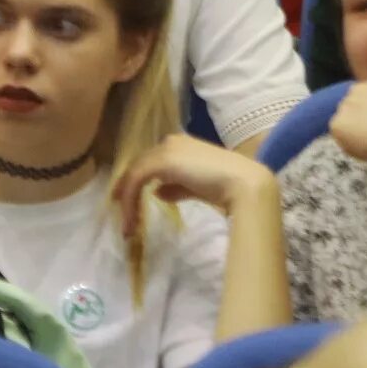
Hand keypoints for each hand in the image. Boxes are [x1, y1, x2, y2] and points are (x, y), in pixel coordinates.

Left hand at [110, 134, 278, 235]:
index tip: (129, 203)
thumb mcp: (196, 187)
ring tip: (128, 224)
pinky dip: (131, 200)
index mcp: (180, 145)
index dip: (136, 181)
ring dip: (129, 200)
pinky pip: (136, 180)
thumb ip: (176, 187)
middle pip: (139, 165)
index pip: (151, 161)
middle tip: (123, 214)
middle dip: (128, 190)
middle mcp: (170, 142)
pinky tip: (132, 219)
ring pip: (135, 173)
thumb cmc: (227, 186)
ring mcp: (166, 149)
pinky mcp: (162, 161)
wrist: (243, 184)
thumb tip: (157, 191)